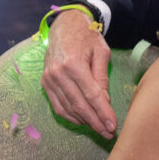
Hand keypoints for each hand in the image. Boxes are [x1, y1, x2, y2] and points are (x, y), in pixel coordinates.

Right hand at [41, 9, 116, 137]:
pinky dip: (70, 116)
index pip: (91, 95)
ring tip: (99, 128)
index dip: (103, 113)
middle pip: (79, 105)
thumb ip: (102, 78)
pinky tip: (83, 121)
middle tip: (108, 133)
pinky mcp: (45, 83)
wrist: (64, 26)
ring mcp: (49, 79)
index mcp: (74, 64)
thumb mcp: (101, 53)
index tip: (113, 126)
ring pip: (67, 108)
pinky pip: (57, 105)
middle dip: (95, 122)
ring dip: (84, 121)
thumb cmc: (87, 37)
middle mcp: (58, 74)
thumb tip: (105, 102)